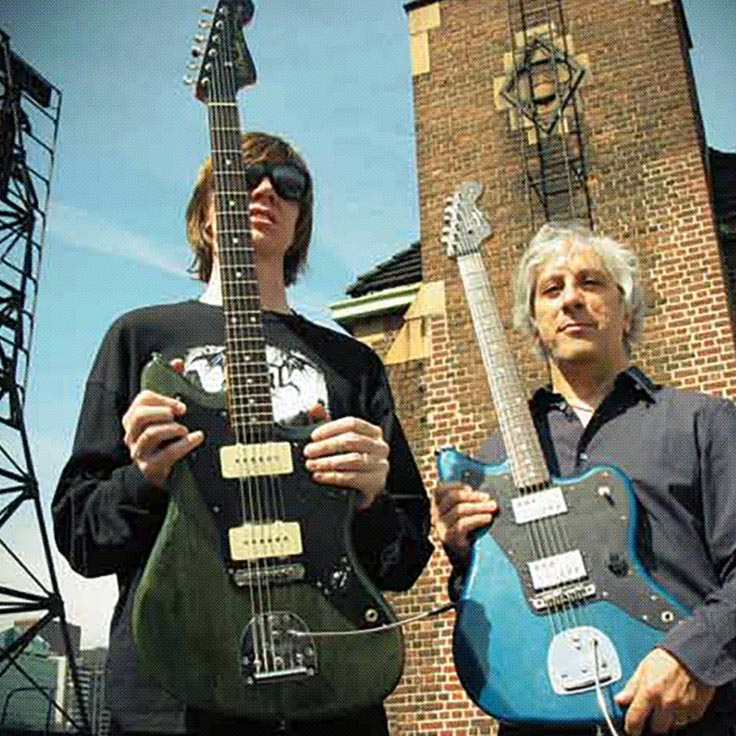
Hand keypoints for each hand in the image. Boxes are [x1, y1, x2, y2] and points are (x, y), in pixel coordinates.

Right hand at [122, 358, 203, 487]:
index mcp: (135, 418)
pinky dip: (184, 445)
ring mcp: (140, 452)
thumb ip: (172, 387)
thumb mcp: (167, 413)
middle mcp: (133, 434)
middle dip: (163, 410)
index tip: (180, 403)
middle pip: (140, 415)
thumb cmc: (165, 441)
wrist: (161, 475)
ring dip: (171, 428)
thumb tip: (177, 362)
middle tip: (182, 412)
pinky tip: (196, 438)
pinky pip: (166, 454)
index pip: (142, 400)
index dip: (162, 398)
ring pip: (150, 434)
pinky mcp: (151, 467)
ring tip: (185, 428)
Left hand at [303, 416, 388, 509]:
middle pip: (351, 441)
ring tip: (311, 464)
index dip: (331, 428)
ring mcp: (380, 464)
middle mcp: (380, 446)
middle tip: (308, 451)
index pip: (352, 423)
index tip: (314, 436)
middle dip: (326, 446)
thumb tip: (314, 408)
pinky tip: (319, 475)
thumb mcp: (341, 439)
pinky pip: (352, 478)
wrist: (367, 486)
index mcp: (373, 431)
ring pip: (352, 460)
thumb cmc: (354, 458)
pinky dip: (332, 477)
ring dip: (328, 462)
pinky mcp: (376, 482)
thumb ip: (327, 422)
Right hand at [434, 481, 497, 563]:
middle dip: (472, 496)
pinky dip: (477, 519)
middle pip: (452, 498)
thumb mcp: (462, 516)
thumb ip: (466, 503)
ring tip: (492, 507)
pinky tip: (488, 519)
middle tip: (488, 498)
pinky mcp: (449, 538)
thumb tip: (483, 492)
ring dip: (479, 507)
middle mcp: (436, 516)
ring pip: (459, 510)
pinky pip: (463, 524)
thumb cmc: (466, 534)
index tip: (471, 488)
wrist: (463, 560)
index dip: (455, 486)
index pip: (440, 490)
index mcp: (437, 507)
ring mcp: (441, 528)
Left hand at [614, 648, 714, 734]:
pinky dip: (680, 717)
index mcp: (649, 692)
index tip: (631, 729)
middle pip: (655, 729)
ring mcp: (682, 709)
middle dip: (651, 724)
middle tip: (650, 715)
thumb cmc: (668, 658)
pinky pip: (685, 722)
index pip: (635, 720)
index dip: (631, 728)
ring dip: (666, 721)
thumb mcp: (643, 668)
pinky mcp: (695, 711)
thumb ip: (631, 687)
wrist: (693, 654)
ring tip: (665, 707)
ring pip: (671, 727)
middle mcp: (666, 703)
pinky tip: (677, 704)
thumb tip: (620, 700)